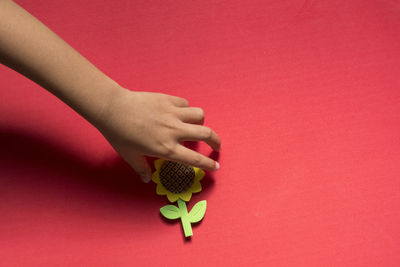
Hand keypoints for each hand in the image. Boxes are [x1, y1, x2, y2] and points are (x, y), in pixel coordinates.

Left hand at [97, 87, 220, 181]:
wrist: (112, 109)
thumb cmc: (119, 135)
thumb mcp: (130, 156)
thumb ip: (142, 169)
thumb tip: (146, 179)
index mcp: (167, 149)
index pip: (195, 159)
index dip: (209, 164)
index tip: (216, 166)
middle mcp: (174, 131)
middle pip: (206, 134)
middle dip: (216, 141)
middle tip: (217, 145)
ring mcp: (173, 114)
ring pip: (199, 115)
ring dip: (200, 122)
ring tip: (196, 125)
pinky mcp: (168, 100)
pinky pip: (185, 104)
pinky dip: (185, 109)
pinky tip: (179, 112)